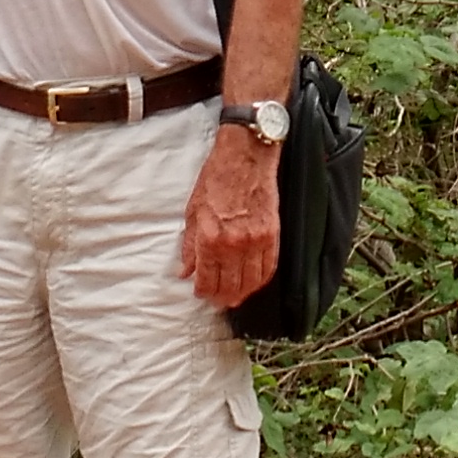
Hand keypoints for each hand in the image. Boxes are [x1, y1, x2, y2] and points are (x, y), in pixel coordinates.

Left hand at [180, 127, 281, 309]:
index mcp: (210, 238)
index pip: (206, 281)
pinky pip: (268, 268)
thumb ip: (189, 245)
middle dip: (221, 298)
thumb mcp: (193, 211)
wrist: (245, 157)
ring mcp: (256, 241)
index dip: (202, 292)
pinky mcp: (272, 235)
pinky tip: (254, 283)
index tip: (200, 293)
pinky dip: (261, 280)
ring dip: (242, 294)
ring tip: (235, 296)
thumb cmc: (216, 179)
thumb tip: (186, 271)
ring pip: (251, 283)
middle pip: (229, 287)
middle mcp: (234, 244)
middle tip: (217, 301)